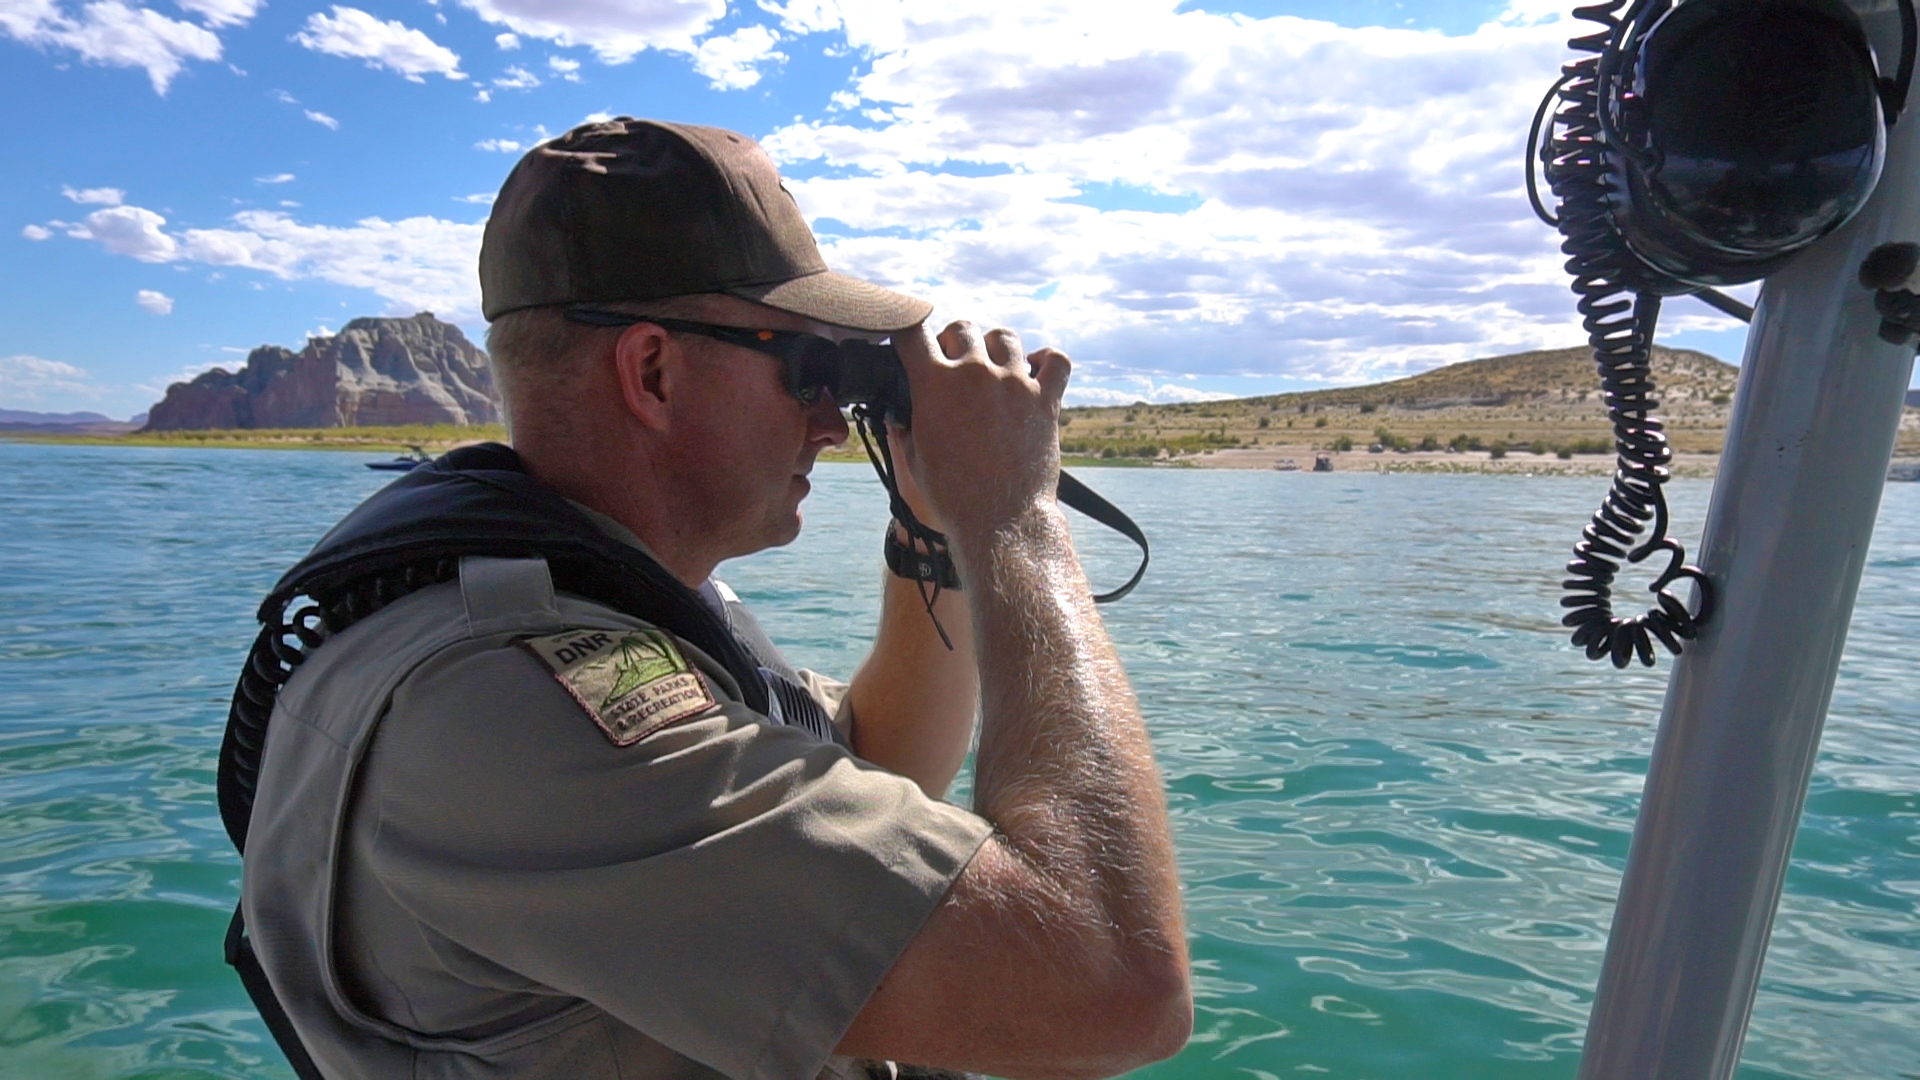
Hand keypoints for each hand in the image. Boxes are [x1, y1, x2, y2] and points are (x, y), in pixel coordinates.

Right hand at [893, 321, 1069, 546]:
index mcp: (934, 385)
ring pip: (1005, 337)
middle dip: (954, 341)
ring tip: (994, 368)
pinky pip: (1056, 359)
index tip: (912, 344)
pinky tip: (1036, 370)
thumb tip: (899, 410)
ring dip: (996, 348)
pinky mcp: (1046, 399)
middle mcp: (974, 374)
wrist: (998, 520)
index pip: (913, 333)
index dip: (909, 333)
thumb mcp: (914, 457)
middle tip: (955, 364)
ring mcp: (1014, 383)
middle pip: (962, 328)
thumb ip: (906, 425)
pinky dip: (1047, 359)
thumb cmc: (952, 495)